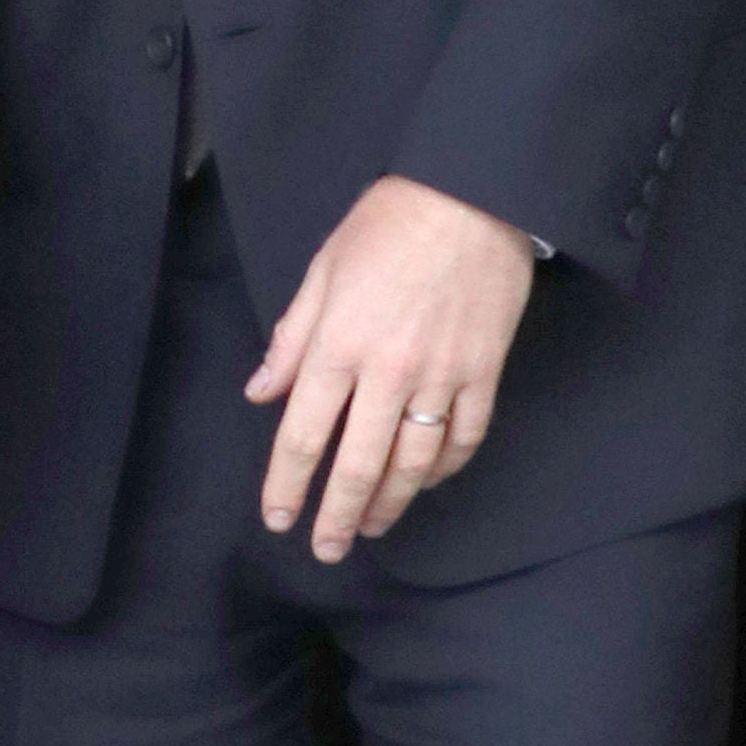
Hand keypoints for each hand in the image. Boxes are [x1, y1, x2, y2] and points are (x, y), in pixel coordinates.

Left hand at [246, 174, 531, 561]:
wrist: (472, 197)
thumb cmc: (387, 225)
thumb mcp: (322, 271)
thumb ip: (292, 338)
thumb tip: (262, 392)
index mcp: (338, 344)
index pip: (303, 433)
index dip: (286, 483)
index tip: (278, 517)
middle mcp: (387, 372)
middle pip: (357, 464)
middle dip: (337, 515)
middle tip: (326, 548)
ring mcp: (441, 378)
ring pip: (412, 464)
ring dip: (389, 503)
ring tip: (371, 527)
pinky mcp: (483, 375)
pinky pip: (463, 439)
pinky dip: (442, 470)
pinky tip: (424, 483)